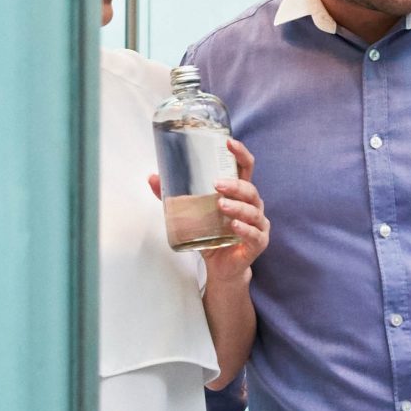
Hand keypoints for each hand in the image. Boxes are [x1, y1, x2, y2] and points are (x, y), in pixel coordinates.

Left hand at [149, 139, 268, 281]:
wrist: (221, 267)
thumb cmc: (212, 235)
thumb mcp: (192, 215)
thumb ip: (175, 198)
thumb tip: (152, 177)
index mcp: (240, 193)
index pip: (245, 168)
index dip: (240, 153)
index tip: (228, 143)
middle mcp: (253, 205)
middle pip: (250, 189)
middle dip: (234, 185)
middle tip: (216, 184)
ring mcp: (258, 224)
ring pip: (253, 210)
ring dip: (237, 206)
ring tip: (221, 206)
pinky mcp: (258, 242)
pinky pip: (255, 233)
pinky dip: (245, 228)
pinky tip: (234, 226)